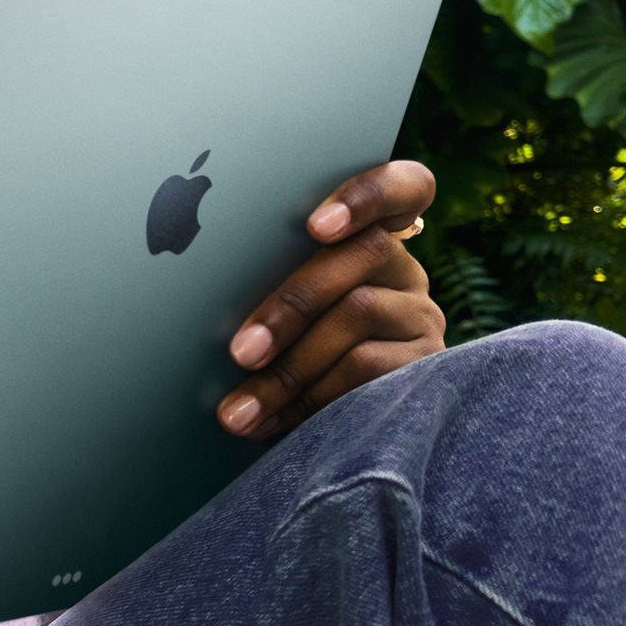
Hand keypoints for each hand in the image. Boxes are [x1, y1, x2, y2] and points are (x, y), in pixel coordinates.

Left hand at [216, 160, 446, 441]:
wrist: (335, 438)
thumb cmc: (279, 350)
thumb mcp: (276, 309)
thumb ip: (264, 274)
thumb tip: (198, 271)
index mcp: (367, 235)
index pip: (404, 186)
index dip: (367, 194)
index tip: (317, 225)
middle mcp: (404, 268)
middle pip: (363, 252)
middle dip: (291, 304)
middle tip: (239, 352)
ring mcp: (420, 315)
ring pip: (360, 312)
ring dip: (291, 366)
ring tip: (240, 409)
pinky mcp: (427, 365)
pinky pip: (372, 370)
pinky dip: (313, 398)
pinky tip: (273, 422)